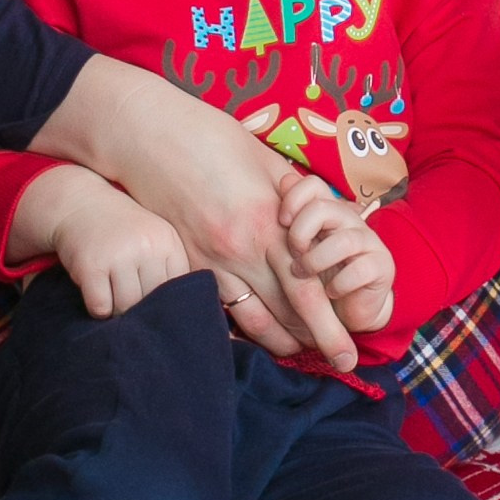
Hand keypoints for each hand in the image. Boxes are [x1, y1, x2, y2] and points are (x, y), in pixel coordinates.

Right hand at [14, 162, 192, 318]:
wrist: (80, 203)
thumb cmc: (121, 229)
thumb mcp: (153, 237)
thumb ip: (169, 267)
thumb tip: (180, 312)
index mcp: (167, 241)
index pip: (177, 289)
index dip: (164, 300)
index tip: (152, 298)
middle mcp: (146, 247)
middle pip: (152, 301)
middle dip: (140, 307)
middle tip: (128, 299)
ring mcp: (118, 255)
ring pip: (126, 306)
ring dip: (118, 309)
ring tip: (112, 296)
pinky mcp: (91, 265)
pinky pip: (101, 306)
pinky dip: (99, 308)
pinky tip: (97, 295)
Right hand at [35, 58, 360, 370]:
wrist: (148, 137)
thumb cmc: (211, 139)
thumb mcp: (265, 160)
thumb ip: (295, 195)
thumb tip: (323, 217)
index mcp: (268, 222)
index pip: (310, 286)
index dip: (332, 322)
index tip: (351, 347)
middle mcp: (241, 250)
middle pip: (286, 310)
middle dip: (316, 340)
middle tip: (342, 363)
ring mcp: (208, 262)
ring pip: (250, 318)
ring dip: (279, 341)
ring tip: (301, 354)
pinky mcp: (183, 264)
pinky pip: (215, 309)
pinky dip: (238, 328)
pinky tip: (253, 340)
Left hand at [277, 169, 395, 337]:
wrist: (350, 308)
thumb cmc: (320, 273)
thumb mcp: (302, 245)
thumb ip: (293, 216)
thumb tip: (285, 180)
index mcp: (330, 210)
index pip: (313, 185)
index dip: (293, 199)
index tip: (281, 224)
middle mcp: (351, 220)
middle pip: (323, 208)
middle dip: (299, 233)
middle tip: (293, 255)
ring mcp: (369, 242)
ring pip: (343, 241)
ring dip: (315, 261)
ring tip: (304, 275)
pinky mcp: (383, 266)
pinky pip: (360, 270)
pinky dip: (339, 284)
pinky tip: (330, 292)